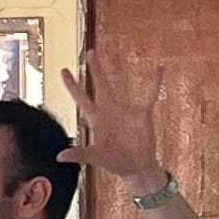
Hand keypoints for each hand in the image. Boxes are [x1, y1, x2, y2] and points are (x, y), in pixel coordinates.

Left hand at [62, 52, 167, 194]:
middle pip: (100, 86)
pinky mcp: (142, 114)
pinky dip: (155, 83)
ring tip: (115, 54)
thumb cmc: (114, 161)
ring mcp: (125, 110)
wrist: (136, 166)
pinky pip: (150, 95)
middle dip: (95, 70)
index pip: (82, 99)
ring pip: (120, 86)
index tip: (64, 71)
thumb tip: (59, 157)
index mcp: (96, 119)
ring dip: (118, 71)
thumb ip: (79, 154)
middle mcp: (109, 110)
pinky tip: (159, 69)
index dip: (73, 86)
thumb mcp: (95, 157)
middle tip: (90, 52)